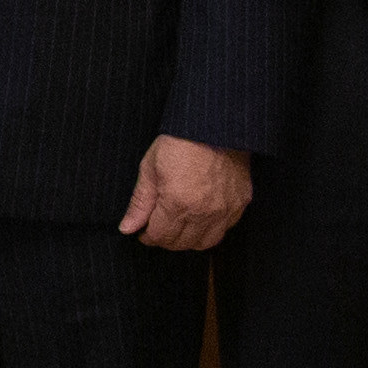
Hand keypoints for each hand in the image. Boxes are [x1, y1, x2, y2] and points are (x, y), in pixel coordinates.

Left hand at [114, 135, 251, 253]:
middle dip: (165, 239)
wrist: (214, 125)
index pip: (160, 236)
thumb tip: (127, 228)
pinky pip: (224, 229)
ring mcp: (225, 210)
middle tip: (158, 228)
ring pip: (204, 243)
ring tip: (178, 226)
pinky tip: (200, 219)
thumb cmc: (179, 142)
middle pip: (181, 243)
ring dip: (188, 240)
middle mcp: (203, 213)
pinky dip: (210, 230)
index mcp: (177, 204)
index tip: (143, 232)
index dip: (148, 237)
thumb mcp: (150, 168)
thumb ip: (140, 203)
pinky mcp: (240, 203)